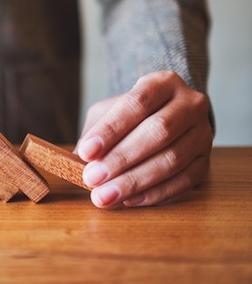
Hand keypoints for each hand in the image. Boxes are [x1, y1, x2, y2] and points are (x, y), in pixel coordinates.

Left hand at [76, 71, 212, 207]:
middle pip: (158, 132)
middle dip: (121, 158)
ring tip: (105, 196)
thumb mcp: (108, 112)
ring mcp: (202, 133)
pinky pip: (184, 181)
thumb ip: (96, 131)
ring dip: (135, 181)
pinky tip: (129, 200)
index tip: (86, 152)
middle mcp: (189, 104)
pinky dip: (155, 193)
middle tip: (93, 178)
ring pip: (172, 159)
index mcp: (163, 83)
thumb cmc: (129, 115)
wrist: (164, 115)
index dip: (111, 129)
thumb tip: (77, 161)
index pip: (137, 104)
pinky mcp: (206, 160)